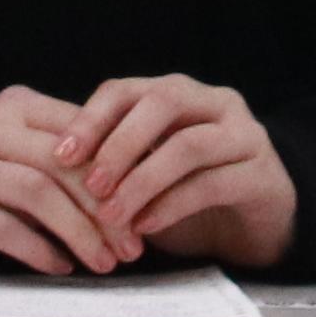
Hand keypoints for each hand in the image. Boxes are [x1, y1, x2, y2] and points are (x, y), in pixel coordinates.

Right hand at [0, 87, 138, 277]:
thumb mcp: (19, 160)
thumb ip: (65, 161)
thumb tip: (141, 182)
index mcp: (15, 107)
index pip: (81, 131)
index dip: (120, 169)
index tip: (149, 207)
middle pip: (62, 162)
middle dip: (104, 208)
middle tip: (132, 246)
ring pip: (36, 193)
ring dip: (78, 232)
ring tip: (104, 263)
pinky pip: (2, 227)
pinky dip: (37, 249)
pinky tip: (60, 267)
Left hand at [58, 73, 298, 270]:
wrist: (258, 224)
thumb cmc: (191, 194)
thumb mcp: (147, 172)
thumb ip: (114, 163)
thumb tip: (54, 171)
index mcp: (178, 94)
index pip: (126, 90)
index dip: (91, 119)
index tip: (61, 155)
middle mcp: (213, 103)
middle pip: (162, 103)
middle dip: (119, 143)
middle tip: (91, 183)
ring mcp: (243, 135)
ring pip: (188, 144)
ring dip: (143, 180)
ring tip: (112, 214)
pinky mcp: (261, 173)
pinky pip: (212, 182)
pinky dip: (172, 204)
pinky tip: (145, 226)